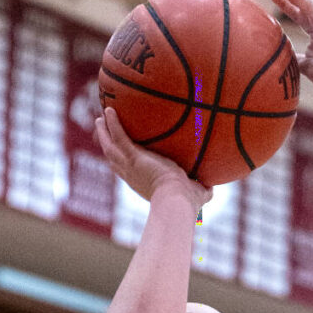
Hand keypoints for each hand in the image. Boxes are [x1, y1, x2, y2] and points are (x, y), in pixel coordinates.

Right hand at [94, 106, 210, 211]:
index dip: (122, 162)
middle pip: (113, 158)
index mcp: (142, 183)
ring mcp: (130, 166)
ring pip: (110, 146)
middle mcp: (131, 176)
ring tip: (100, 118)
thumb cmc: (187, 202)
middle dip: (107, 144)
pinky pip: (119, 136)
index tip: (121, 154)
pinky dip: (113, 124)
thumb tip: (212, 187)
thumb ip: (202, 188)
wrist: (177, 201)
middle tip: (102, 131)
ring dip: (104, 132)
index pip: (127, 171)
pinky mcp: (133, 157)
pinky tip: (109, 110)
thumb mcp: (196, 194)